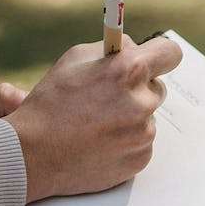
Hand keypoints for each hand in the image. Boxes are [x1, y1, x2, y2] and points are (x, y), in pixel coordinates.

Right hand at [3, 35, 184, 203]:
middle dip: (138, 89)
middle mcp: (142, 102)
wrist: (34, 153)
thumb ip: (114, 50)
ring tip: (96, 124)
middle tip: (109, 97)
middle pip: (157, 88)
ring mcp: (144, 134)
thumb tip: (135, 48)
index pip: (170, 53)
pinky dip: (125, 141)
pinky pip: (142, 143)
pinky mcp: (141, 158)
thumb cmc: (51, 102)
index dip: (160, 55)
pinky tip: (99, 142)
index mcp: (129, 70)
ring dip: (130, 118)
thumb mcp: (75, 59)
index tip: (154, 60)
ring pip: (147, 117)